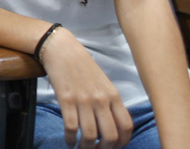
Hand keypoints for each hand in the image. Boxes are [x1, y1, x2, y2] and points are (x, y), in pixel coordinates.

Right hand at [40, 27, 132, 148]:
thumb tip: (112, 125)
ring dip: (85, 147)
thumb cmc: (82, 66)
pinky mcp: (66, 99)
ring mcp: (83, 100)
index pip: (126, 126)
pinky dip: (70, 139)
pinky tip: (68, 140)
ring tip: (80, 148)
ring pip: (90, 135)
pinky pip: (71, 127)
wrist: (62, 49)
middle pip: (110, 135)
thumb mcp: (103, 83)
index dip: (122, 143)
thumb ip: (110, 102)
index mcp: (113, 95)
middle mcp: (101, 99)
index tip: (114, 147)